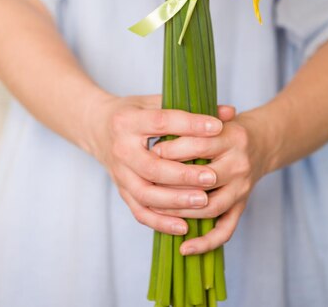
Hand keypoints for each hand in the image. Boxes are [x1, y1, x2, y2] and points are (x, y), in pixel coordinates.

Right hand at [89, 93, 226, 235]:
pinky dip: (161, 222)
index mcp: (128, 121)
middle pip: (152, 167)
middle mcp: (120, 149)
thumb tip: (230, 111)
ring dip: (175, 201)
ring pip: (146, 194)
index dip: (190, 125)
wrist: (97, 127)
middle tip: (212, 176)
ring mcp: (119, 173)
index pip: (162, 123)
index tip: (217, 127)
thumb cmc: (133, 112)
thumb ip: (190, 107)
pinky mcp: (121, 190)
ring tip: (203, 201)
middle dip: (184, 174)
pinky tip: (184, 226)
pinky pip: (140, 212)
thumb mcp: (156, 102)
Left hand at [151, 110, 269, 254]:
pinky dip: (205, 243)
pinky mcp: (242, 206)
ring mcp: (242, 188)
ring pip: (210, 207)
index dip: (173, 149)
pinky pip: (225, 230)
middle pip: (204, 178)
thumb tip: (160, 128)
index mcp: (233, 137)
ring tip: (157, 209)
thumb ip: (191, 119)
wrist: (261, 142)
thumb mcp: (213, 117)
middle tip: (148, 179)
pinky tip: (184, 248)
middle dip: (172, 181)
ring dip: (182, 211)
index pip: (199, 145)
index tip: (151, 151)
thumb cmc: (226, 129)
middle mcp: (240, 164)